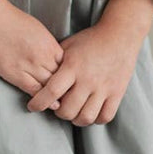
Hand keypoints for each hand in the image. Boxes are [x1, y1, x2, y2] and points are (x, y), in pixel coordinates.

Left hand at [26, 0, 152, 124]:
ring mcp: (104, 88)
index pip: (51, 92)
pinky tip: (90, 112)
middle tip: (58, 107)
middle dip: (58, 113)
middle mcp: (88, 80)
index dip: (39, 103)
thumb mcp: (68, 46)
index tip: (33, 106)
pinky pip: (105, 117)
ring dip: (76, 119)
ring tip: (74, 112)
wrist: (120, 35)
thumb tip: (36, 75)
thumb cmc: (90, 40)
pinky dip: (95, 119)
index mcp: (72, 67)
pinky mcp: (117, 93)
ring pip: (86, 117)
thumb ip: (54, 62)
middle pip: (67, 110)